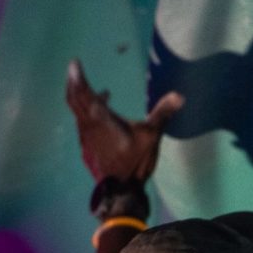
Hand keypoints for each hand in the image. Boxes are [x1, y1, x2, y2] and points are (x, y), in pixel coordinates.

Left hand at [66, 59, 183, 181]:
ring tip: (97, 94)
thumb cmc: (134, 160)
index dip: (77, 76)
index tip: (74, 63)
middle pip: (73, 99)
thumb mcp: (151, 135)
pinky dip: (87, 115)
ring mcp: (85, 138)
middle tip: (74, 72)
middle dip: (73, 84)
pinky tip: (100, 120)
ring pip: (77, 112)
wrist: (121, 190)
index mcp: (100, 117)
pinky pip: (83, 125)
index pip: (83, 91)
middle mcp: (87, 124)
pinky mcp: (88, 149)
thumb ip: (162, 113)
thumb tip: (179, 95)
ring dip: (81, 100)